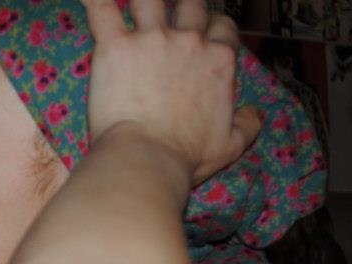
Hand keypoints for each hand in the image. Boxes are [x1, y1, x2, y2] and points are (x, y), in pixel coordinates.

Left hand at [81, 0, 261, 184]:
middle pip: (190, 5)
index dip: (213, 26)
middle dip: (183, 6)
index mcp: (218, 61)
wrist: (146, 159)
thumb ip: (247, 125)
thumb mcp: (230, 146)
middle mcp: (188, 42)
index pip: (221, 27)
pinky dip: (95, 1)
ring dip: (144, 2)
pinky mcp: (115, 46)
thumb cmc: (185, 157)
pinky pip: (102, 9)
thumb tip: (256, 113)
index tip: (203, 33)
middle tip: (170, 14)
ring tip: (136, 6)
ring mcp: (151, 40)